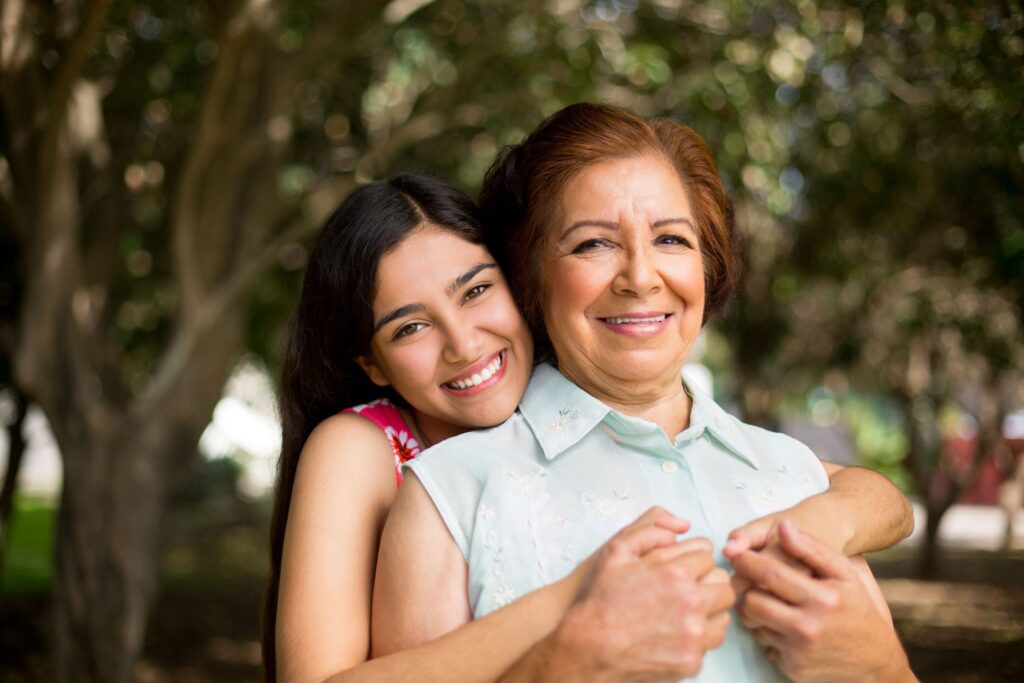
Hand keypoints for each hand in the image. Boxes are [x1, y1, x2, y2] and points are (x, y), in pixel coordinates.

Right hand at [554, 506, 734, 681]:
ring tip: (682, 611)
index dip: (691, 560)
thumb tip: (681, 525)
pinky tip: (677, 632)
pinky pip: (712, 641)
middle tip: (686, 589)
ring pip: (723, 614)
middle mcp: (690, 602)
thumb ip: (650, 529)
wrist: (591, 648)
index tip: (678, 570)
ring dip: (708, 610)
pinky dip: (699, 636)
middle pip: (724, 584)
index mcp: (675, 573)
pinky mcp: (692, 659)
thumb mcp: (616, 551)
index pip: (707, 556)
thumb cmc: (602, 600)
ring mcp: (694, 634)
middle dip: (707, 583)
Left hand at [729, 521, 913, 682]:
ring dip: (756, 612)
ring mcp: (799, 652)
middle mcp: (808, 627)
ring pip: (754, 625)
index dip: (746, 562)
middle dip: (747, 589)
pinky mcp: (793, 669)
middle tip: (750, 581)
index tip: (738, 555)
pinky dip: (770, 634)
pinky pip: (765, 645)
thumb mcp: (845, 573)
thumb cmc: (860, 609)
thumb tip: (783, 526)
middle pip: (752, 602)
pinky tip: (784, 626)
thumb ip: (811, 548)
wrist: (877, 660)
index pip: (769, 575)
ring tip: (771, 602)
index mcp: (821, 599)